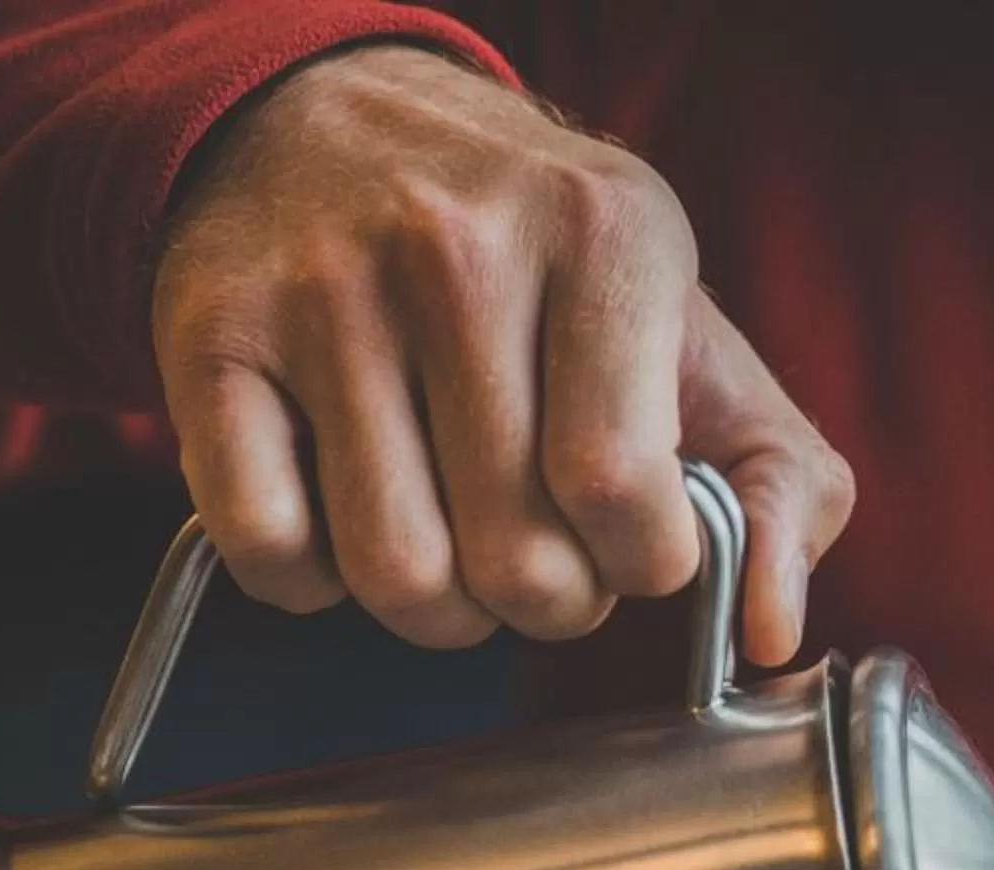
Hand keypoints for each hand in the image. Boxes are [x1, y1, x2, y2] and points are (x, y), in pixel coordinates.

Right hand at [152, 46, 852, 662]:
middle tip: (539, 546)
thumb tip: (771, 630)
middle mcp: (460, 247)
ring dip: (437, 609)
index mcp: (605, 235)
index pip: (624, 494)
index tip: (627, 537)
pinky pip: (269, 550)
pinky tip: (341, 517)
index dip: (638, 566)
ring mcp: (325, 290)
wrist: (329, 115)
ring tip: (453, 540)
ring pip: (397, 577)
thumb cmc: (539, 265)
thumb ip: (781, 484)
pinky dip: (310, 581)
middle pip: (516, 560)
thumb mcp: (688, 332)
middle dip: (547, 600)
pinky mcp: (213, 336)